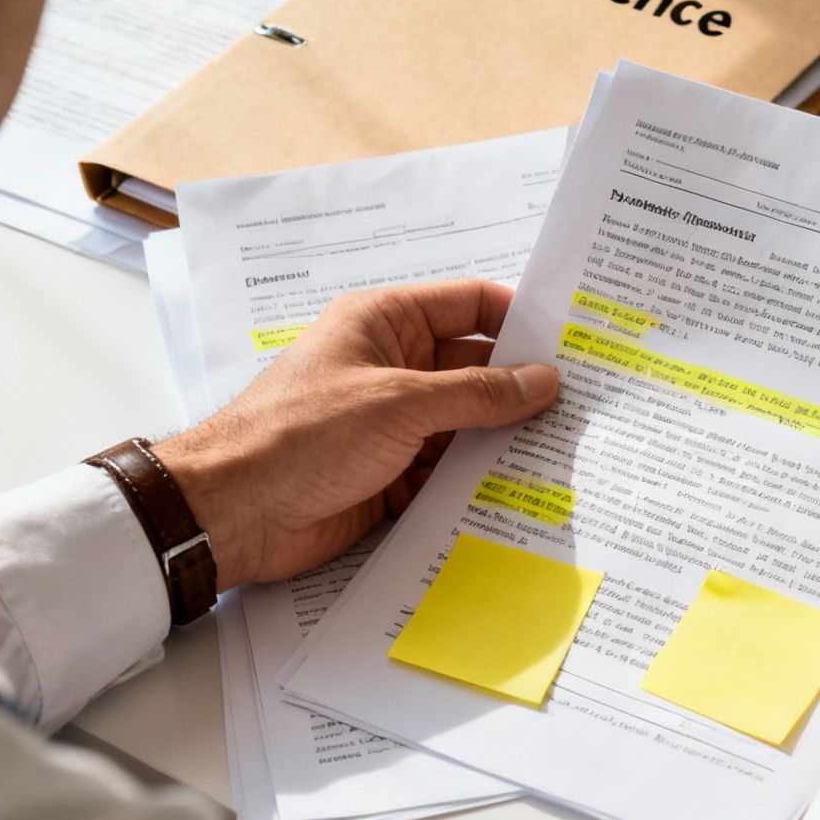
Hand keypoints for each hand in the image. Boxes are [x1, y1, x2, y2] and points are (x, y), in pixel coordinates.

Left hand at [151, 280, 559, 588]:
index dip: (520, 318)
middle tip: (588, 403)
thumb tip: (543, 381)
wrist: (231, 514)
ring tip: (571, 450)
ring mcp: (394, 425)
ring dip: (507, 438)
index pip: (469, 305)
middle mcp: (393, 368)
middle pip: (477, 369)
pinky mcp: (393, 476)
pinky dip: (482, 481)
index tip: (574, 338)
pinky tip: (527, 490)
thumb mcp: (398, 403)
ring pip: (469, 424)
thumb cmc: (299, 435)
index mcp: (386, 324)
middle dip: (524, 386)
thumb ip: (476, 394)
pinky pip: (451, 472)